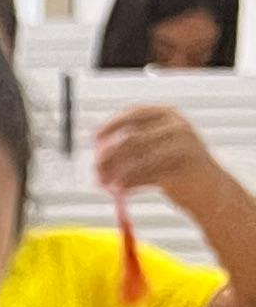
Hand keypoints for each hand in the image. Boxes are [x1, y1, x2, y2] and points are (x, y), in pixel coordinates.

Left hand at [93, 104, 213, 206]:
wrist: (210, 191)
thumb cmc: (181, 168)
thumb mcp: (160, 147)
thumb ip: (135, 143)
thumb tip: (100, 151)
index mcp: (170, 115)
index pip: (135, 114)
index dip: (111, 125)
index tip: (95, 138)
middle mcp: (177, 127)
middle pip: (132, 138)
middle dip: (109, 155)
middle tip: (95, 169)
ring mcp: (181, 146)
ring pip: (137, 159)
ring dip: (115, 173)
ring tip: (105, 183)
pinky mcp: (181, 169)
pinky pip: (146, 177)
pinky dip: (129, 185)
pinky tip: (120, 192)